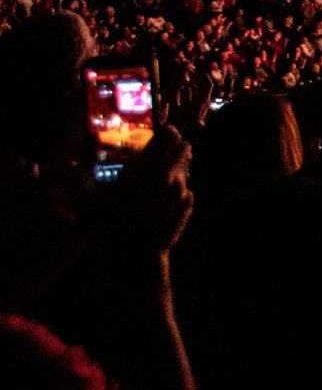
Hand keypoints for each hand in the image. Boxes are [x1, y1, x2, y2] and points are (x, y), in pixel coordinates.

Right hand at [84, 125, 192, 256]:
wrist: (134, 256)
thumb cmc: (107, 227)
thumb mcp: (86, 202)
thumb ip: (76, 181)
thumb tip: (67, 167)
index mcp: (145, 168)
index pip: (167, 138)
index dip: (168, 133)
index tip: (166, 133)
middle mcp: (166, 176)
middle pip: (183, 150)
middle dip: (177, 149)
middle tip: (170, 152)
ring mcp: (180, 192)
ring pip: (185, 173)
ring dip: (177, 173)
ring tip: (163, 180)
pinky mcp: (187, 207)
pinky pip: (186, 194)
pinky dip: (179, 195)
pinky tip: (167, 202)